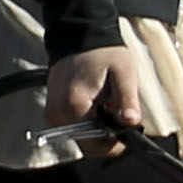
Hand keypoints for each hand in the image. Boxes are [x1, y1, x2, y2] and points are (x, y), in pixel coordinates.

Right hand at [43, 40, 160, 134]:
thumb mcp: (123, 73)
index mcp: (75, 107)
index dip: (115, 144)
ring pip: (80, 136)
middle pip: (87, 143)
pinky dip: (86, 120)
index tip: (127, 129)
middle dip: (106, 134)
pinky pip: (72, 126)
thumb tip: (130, 122)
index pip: (95, 146)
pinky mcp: (52, 108)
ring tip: (106, 105)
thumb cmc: (103, 52)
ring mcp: (53, 112)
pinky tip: (96, 103)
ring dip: (97, 128)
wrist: (78, 36)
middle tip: (118, 114)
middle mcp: (58, 113)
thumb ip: (127, 100)